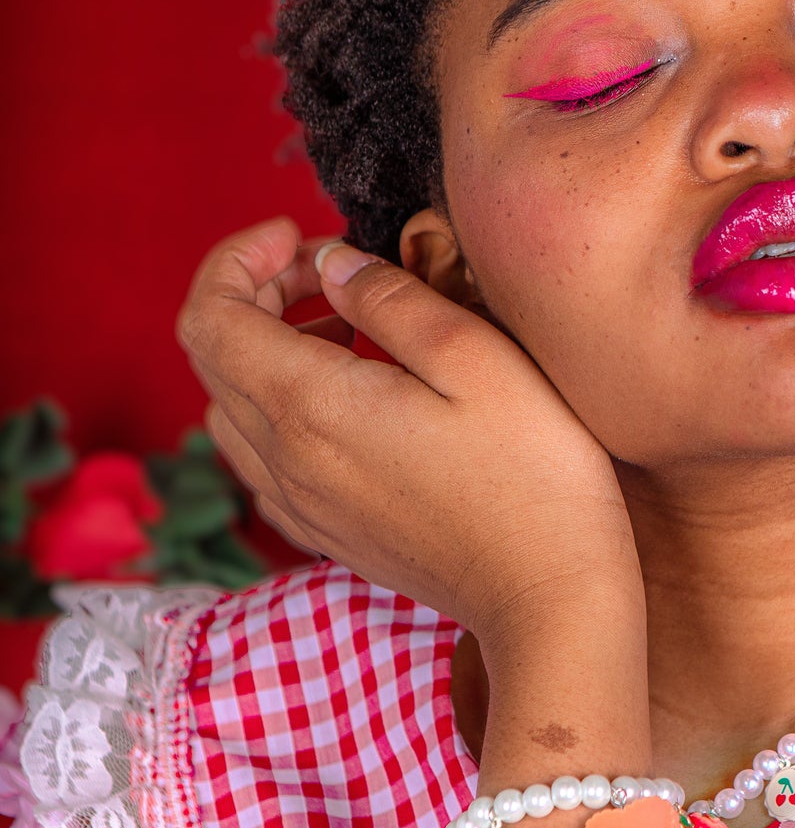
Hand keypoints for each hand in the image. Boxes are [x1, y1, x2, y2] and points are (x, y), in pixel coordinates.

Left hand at [176, 218, 640, 646]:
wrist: (551, 596)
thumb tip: (334, 265)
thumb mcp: (476, 357)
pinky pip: (262, 458)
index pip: (210, 315)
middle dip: (257, 291)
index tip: (299, 232)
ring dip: (266, 350)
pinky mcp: (327, 531)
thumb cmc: (533, 472)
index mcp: (310, 406)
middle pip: (213, 356)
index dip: (237, 257)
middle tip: (334, 268)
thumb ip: (391, 299)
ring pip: (231, 408)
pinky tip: (352, 399)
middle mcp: (285, 459)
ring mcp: (301, 504)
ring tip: (347, 329)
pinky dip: (281, 408)